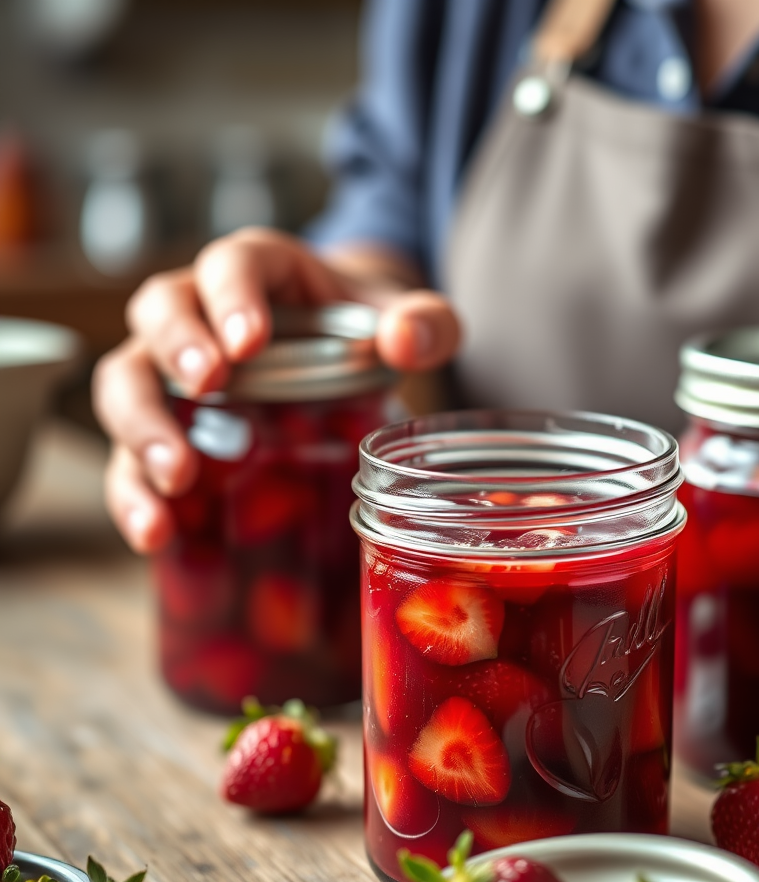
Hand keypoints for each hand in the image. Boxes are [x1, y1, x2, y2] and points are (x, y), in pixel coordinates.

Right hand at [92, 228, 459, 552]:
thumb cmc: (367, 329)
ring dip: (140, 427)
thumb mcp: (407, 320)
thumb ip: (424, 323)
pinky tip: (154, 532)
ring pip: (126, 380)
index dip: (233, 297)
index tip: (250, 342)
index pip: (232, 265)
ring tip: (175, 477)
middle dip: (176, 349)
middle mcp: (201, 312)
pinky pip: (132, 454)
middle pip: (160, 312)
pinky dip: (134, 493)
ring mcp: (176, 371)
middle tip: (208, 387)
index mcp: (261, 271)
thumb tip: (403, 341)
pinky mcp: (170, 428)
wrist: (346, 357)